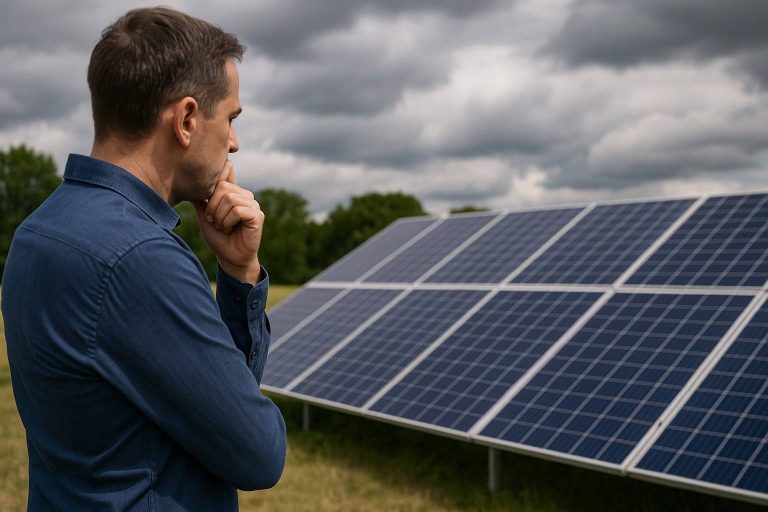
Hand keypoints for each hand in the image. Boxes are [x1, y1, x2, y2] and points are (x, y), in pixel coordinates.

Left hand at [193, 161, 263, 283]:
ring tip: (222, 227)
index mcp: (234, 192)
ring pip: (230, 199)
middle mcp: (245, 196)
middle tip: (213, 221)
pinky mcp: (257, 216)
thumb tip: (193, 184)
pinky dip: (228, 222)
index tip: (206, 202)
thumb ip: (201, 200)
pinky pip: (237, 211)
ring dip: (220, 217)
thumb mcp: (204, 216)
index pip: (227, 171)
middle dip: (212, 206)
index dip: (214, 182)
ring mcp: (253, 205)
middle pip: (223, 187)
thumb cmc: (218, 238)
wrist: (229, 258)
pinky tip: (229, 229)